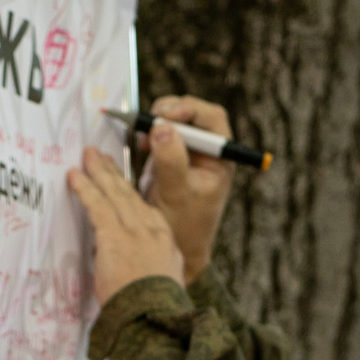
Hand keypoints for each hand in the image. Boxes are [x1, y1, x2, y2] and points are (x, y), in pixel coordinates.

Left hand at [66, 148, 184, 306]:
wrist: (154, 316)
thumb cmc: (155, 308)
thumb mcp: (162, 280)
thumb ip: (148, 263)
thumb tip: (130, 259)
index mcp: (164, 239)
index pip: (143, 207)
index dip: (128, 191)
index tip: (118, 180)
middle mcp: (152, 228)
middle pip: (129, 194)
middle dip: (112, 173)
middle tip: (97, 156)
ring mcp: (134, 229)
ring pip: (114, 193)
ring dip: (98, 172)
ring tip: (86, 157)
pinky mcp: (115, 234)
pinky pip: (97, 205)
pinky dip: (85, 188)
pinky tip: (74, 177)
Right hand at [137, 95, 234, 282]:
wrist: (172, 249)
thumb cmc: (183, 228)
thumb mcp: (177, 195)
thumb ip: (172, 162)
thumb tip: (163, 128)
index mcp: (219, 158)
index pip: (212, 119)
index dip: (190, 110)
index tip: (167, 117)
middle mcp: (206, 152)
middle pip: (191, 114)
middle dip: (168, 113)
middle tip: (149, 124)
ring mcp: (187, 153)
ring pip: (173, 121)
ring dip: (155, 122)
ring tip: (142, 139)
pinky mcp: (169, 158)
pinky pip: (159, 135)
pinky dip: (147, 134)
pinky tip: (139, 145)